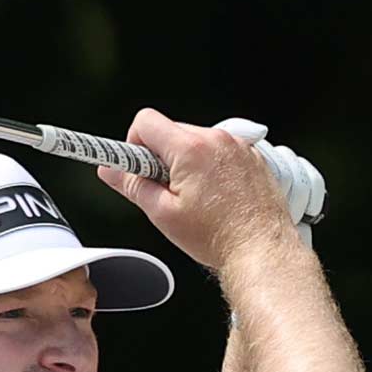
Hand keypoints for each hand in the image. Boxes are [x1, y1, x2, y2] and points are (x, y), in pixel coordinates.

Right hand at [96, 109, 316, 268]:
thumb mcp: (163, 214)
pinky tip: (214, 197)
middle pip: (171, 131)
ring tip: (194, 198)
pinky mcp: (252, 157)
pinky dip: (210, 167)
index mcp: (191, 149)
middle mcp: (216, 139)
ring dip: (186, 162)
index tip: (134, 166)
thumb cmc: (218, 236)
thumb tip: (109, 171)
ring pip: (195, 142)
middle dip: (160, 157)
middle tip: (164, 191)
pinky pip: (219, 151)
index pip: (146, 122)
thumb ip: (132, 185)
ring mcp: (237, 146)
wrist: (262, 249)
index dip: (133, 143)